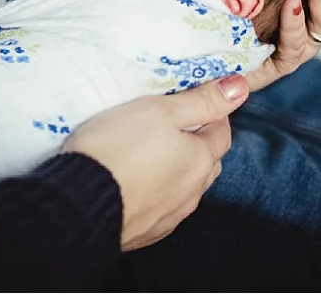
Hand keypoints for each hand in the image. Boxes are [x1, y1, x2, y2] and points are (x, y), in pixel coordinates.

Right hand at [61, 73, 249, 250]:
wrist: (79, 203)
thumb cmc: (118, 148)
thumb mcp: (160, 111)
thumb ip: (201, 100)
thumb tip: (240, 87)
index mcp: (200, 160)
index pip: (221, 133)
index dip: (213, 114)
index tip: (197, 102)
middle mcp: (192, 192)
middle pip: (207, 163)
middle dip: (199, 144)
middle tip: (174, 126)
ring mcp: (170, 216)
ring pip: (186, 188)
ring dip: (178, 172)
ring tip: (152, 155)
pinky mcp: (146, 233)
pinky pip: (162, 208)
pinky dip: (157, 194)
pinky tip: (138, 184)